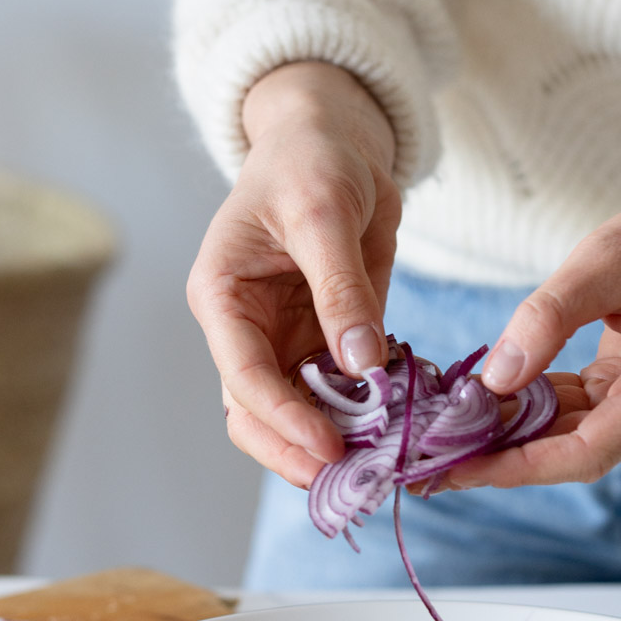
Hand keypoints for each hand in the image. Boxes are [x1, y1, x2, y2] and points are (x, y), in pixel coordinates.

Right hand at [186, 62, 401, 486]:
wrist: (333, 139)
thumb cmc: (310, 160)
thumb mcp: (324, 213)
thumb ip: (341, 289)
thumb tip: (361, 364)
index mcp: (222, 296)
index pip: (242, 375)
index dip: (281, 418)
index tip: (327, 448)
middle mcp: (245, 329)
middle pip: (255, 414)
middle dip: (296, 450)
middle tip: (349, 481)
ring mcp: (284, 341)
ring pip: (295, 414)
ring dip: (331, 442)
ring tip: (377, 468)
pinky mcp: (324, 343)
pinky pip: (338, 395)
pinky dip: (365, 418)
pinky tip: (398, 434)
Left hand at [447, 164, 620, 490]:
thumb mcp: (610, 256)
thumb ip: (551, 315)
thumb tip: (494, 379)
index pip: (586, 451)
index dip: (516, 467)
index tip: (454, 468)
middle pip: (572, 451)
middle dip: (497, 456)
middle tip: (421, 459)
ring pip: (569, 436)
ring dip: (508, 434)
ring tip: (437, 434)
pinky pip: (576, 413)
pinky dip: (529, 408)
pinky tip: (477, 404)